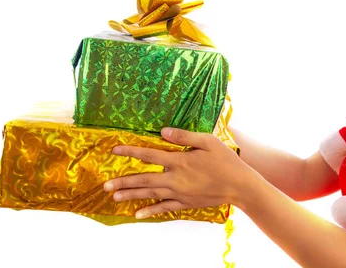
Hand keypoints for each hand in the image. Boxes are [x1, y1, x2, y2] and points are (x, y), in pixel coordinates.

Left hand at [103, 127, 247, 218]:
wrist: (239, 186)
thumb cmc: (225, 160)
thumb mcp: (208, 141)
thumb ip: (184, 136)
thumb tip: (163, 131)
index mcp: (179, 160)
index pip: (149, 155)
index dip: (131, 152)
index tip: (114, 150)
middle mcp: (175, 178)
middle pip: (143, 179)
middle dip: (123, 181)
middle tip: (105, 185)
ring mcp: (179, 193)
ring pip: (150, 194)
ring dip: (131, 195)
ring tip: (114, 196)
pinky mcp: (185, 203)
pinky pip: (164, 208)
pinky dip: (150, 211)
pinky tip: (137, 214)